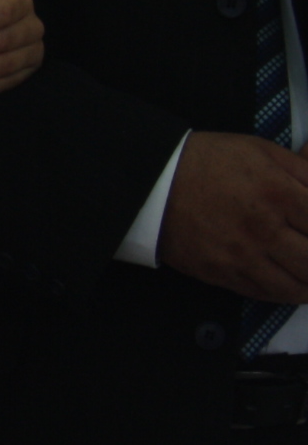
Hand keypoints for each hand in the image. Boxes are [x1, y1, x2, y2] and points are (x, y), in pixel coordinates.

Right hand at [159, 132, 307, 302]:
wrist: (151, 182)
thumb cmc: (208, 161)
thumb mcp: (260, 150)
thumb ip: (304, 169)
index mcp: (279, 194)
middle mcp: (265, 230)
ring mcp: (243, 256)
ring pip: (295, 285)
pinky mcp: (222, 274)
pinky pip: (265, 294)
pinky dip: (285, 293)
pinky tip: (291, 285)